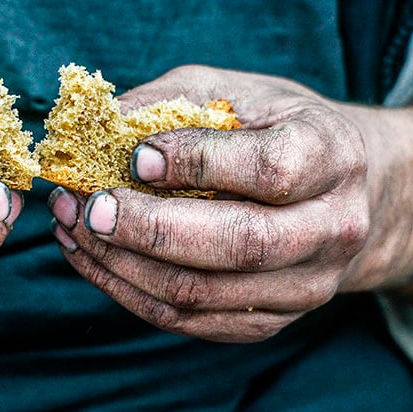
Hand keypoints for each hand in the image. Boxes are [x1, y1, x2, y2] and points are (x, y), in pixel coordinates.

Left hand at [49, 65, 370, 342]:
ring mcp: (305, 285)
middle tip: (87, 207)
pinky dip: (129, 291)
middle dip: (149, 229)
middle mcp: (332, 228)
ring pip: (202, 293)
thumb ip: (169, 103)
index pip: (268, 170)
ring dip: (122, 265)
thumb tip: (98, 124)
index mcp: (330, 155)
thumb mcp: (231, 91)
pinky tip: (93, 258)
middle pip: (238, 244)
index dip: (197, 164)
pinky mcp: (270, 320)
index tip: (135, 157)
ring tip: (72, 228)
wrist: (339, 191)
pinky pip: (189, 320)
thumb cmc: (271, 128)